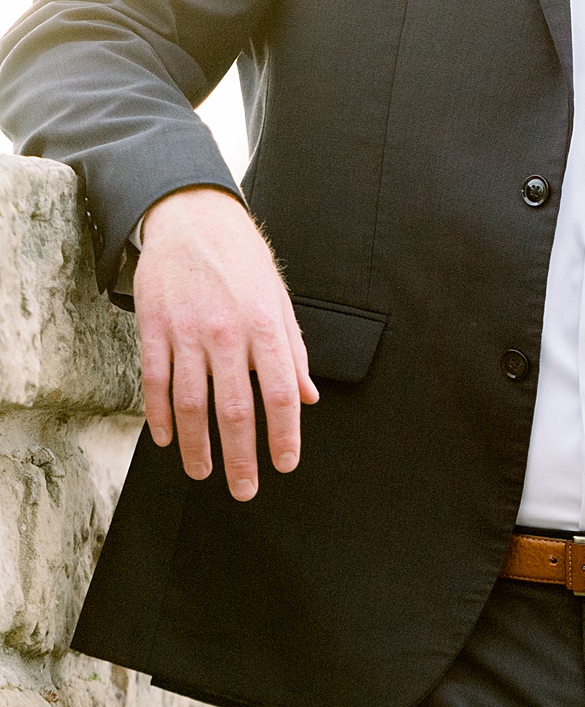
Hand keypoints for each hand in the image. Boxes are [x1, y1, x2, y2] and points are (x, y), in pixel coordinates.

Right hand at [134, 188, 317, 499]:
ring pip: (192, 405)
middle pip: (235, 409)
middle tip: (244, 490)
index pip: (280, 393)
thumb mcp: (279, 298)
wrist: (193, 217)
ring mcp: (187, 332)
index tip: (285, 465)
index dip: (284, 434)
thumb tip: (308, 397)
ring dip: (196, 447)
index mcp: (266, 325)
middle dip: (241, 457)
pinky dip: (160, 416)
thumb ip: (293, 350)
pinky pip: (155, 383)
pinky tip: (167, 440)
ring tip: (202, 473)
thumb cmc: (243, 260)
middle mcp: (228, 332)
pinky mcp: (154, 328)